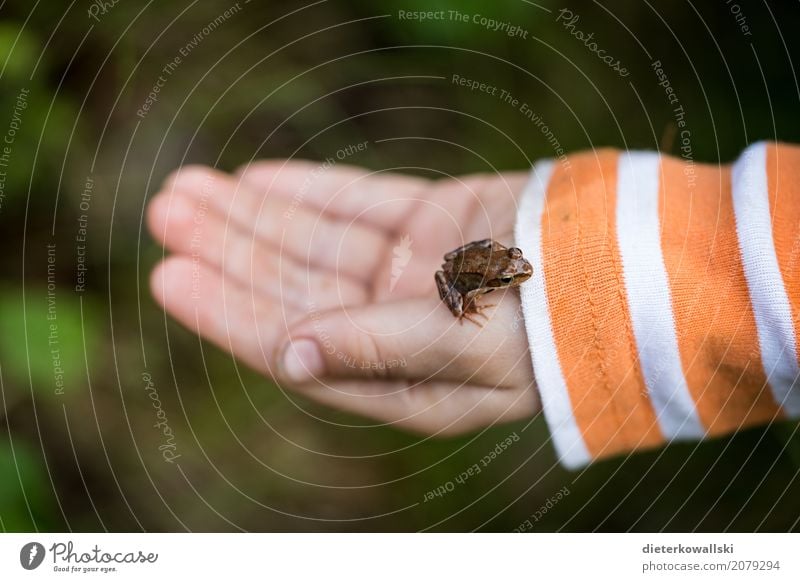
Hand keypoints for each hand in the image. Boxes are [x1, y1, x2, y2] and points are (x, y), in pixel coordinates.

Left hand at [147, 160, 539, 435]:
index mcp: (401, 378)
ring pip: (317, 239)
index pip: (296, 345)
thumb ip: (376, 349)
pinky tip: (258, 178)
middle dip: (231, 250)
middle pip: (295, 285)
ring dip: (256, 214)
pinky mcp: (435, 222)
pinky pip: (359, 202)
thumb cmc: (563, 328)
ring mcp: (414, 270)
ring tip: (190, 189)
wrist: (640, 271)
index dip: (232, 313)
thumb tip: (286, 354)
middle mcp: (397, 327)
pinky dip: (310, 189)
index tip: (172, 279)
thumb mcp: (468, 349)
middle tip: (167, 212)